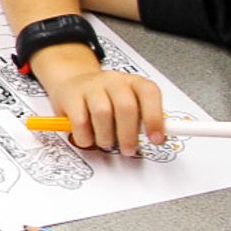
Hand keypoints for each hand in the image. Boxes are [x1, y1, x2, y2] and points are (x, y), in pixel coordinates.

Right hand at [47, 67, 165, 155]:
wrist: (72, 81)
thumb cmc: (106, 99)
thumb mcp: (130, 102)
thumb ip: (144, 118)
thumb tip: (159, 136)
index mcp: (133, 82)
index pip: (149, 93)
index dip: (155, 117)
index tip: (156, 139)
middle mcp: (113, 81)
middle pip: (125, 106)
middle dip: (129, 134)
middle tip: (129, 149)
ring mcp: (91, 87)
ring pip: (102, 113)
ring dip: (106, 136)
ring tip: (106, 142)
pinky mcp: (71, 96)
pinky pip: (80, 121)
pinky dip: (86, 137)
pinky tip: (88, 137)